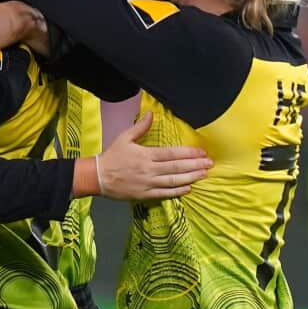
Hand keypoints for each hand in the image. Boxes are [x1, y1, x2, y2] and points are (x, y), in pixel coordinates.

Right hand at [97, 112, 212, 200]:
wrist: (97, 176)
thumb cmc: (112, 156)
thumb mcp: (124, 138)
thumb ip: (140, 127)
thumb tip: (151, 114)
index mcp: (146, 155)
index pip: (172, 153)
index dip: (188, 153)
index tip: (202, 152)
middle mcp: (149, 169)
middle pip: (176, 167)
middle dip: (195, 165)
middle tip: (210, 163)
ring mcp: (148, 183)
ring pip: (173, 181)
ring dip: (190, 177)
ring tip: (204, 174)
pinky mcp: (144, 194)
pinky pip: (164, 193)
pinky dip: (177, 191)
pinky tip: (188, 188)